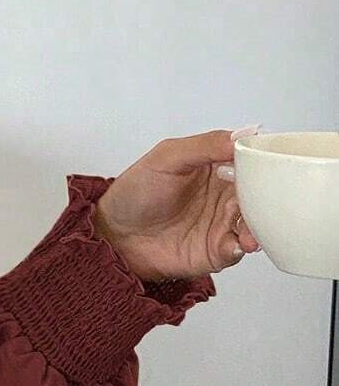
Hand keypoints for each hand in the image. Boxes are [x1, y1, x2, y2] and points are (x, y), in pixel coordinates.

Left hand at [92, 129, 261, 280]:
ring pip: (254, 223)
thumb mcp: (166, 158)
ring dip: (258, 227)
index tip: (271, 164)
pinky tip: (235, 245)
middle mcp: (225, 195)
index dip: (263, 162)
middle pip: (259, 194)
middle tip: (266, 201)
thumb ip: (204, 145)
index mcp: (217, 166)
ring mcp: (222, 223)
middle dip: (267, 198)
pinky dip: (240, 247)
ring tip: (251, 232)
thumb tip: (243, 135)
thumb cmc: (135, 193)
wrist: (114, 234)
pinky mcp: (217, 250)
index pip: (251, 161)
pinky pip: (237, 249)